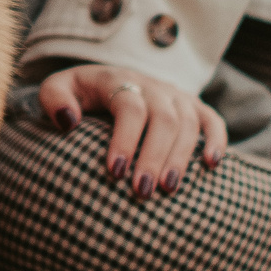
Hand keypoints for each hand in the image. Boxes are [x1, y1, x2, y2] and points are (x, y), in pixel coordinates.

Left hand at [37, 63, 226, 199]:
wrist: (106, 80)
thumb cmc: (78, 94)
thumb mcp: (56, 89)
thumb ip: (54, 100)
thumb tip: (69, 121)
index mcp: (116, 78)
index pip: (129, 106)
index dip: (124, 139)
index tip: (114, 173)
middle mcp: (150, 84)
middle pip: (163, 117)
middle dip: (154, 156)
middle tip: (142, 192)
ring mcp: (174, 94)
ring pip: (188, 122)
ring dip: (181, 156)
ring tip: (168, 189)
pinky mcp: (192, 106)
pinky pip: (212, 119)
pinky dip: (217, 140)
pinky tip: (210, 166)